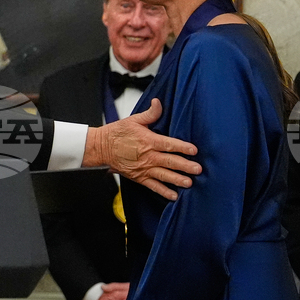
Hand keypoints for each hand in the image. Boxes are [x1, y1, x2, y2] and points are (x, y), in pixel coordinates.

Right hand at [82, 99, 200, 199]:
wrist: (101, 148)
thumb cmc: (116, 134)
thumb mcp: (133, 120)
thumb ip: (150, 114)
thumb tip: (158, 103)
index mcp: (148, 141)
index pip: (169, 144)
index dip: (183, 147)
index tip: (194, 150)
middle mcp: (148, 156)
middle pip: (170, 161)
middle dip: (185, 166)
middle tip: (198, 170)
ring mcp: (144, 168)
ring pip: (164, 175)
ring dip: (177, 179)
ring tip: (189, 183)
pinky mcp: (139, 177)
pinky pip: (153, 186)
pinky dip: (163, 191)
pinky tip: (173, 196)